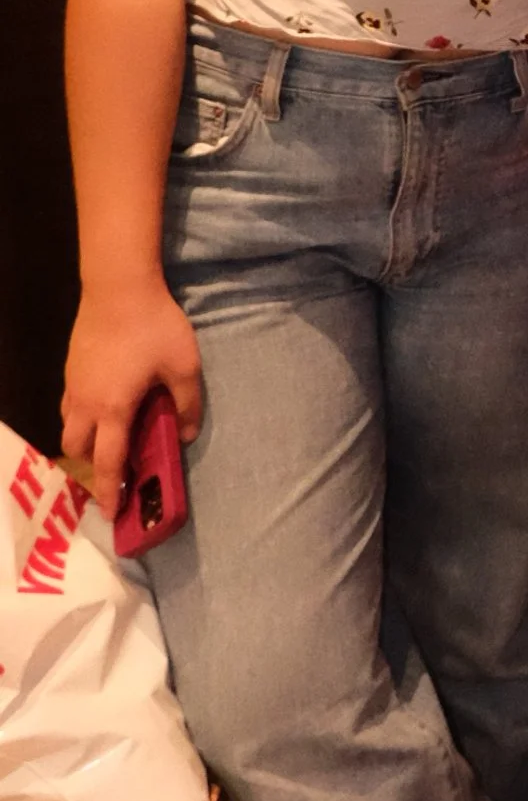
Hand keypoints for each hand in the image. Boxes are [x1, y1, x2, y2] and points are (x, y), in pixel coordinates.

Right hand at [60, 284, 202, 508]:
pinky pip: (70, 405)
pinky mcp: (72, 367)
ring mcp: (74, 384)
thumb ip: (187, 405)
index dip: (110, 490)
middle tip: (113, 475)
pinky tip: (103, 407)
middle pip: (78, 450)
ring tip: (108, 443)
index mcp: (113, 409)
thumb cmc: (154, 327)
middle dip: (92, 468)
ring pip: (69, 427)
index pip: (108, 462)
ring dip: (84, 442)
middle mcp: (86, 403)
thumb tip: (185, 435)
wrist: (118, 286)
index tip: (111, 514)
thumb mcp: (184, 367)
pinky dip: (81, 418)